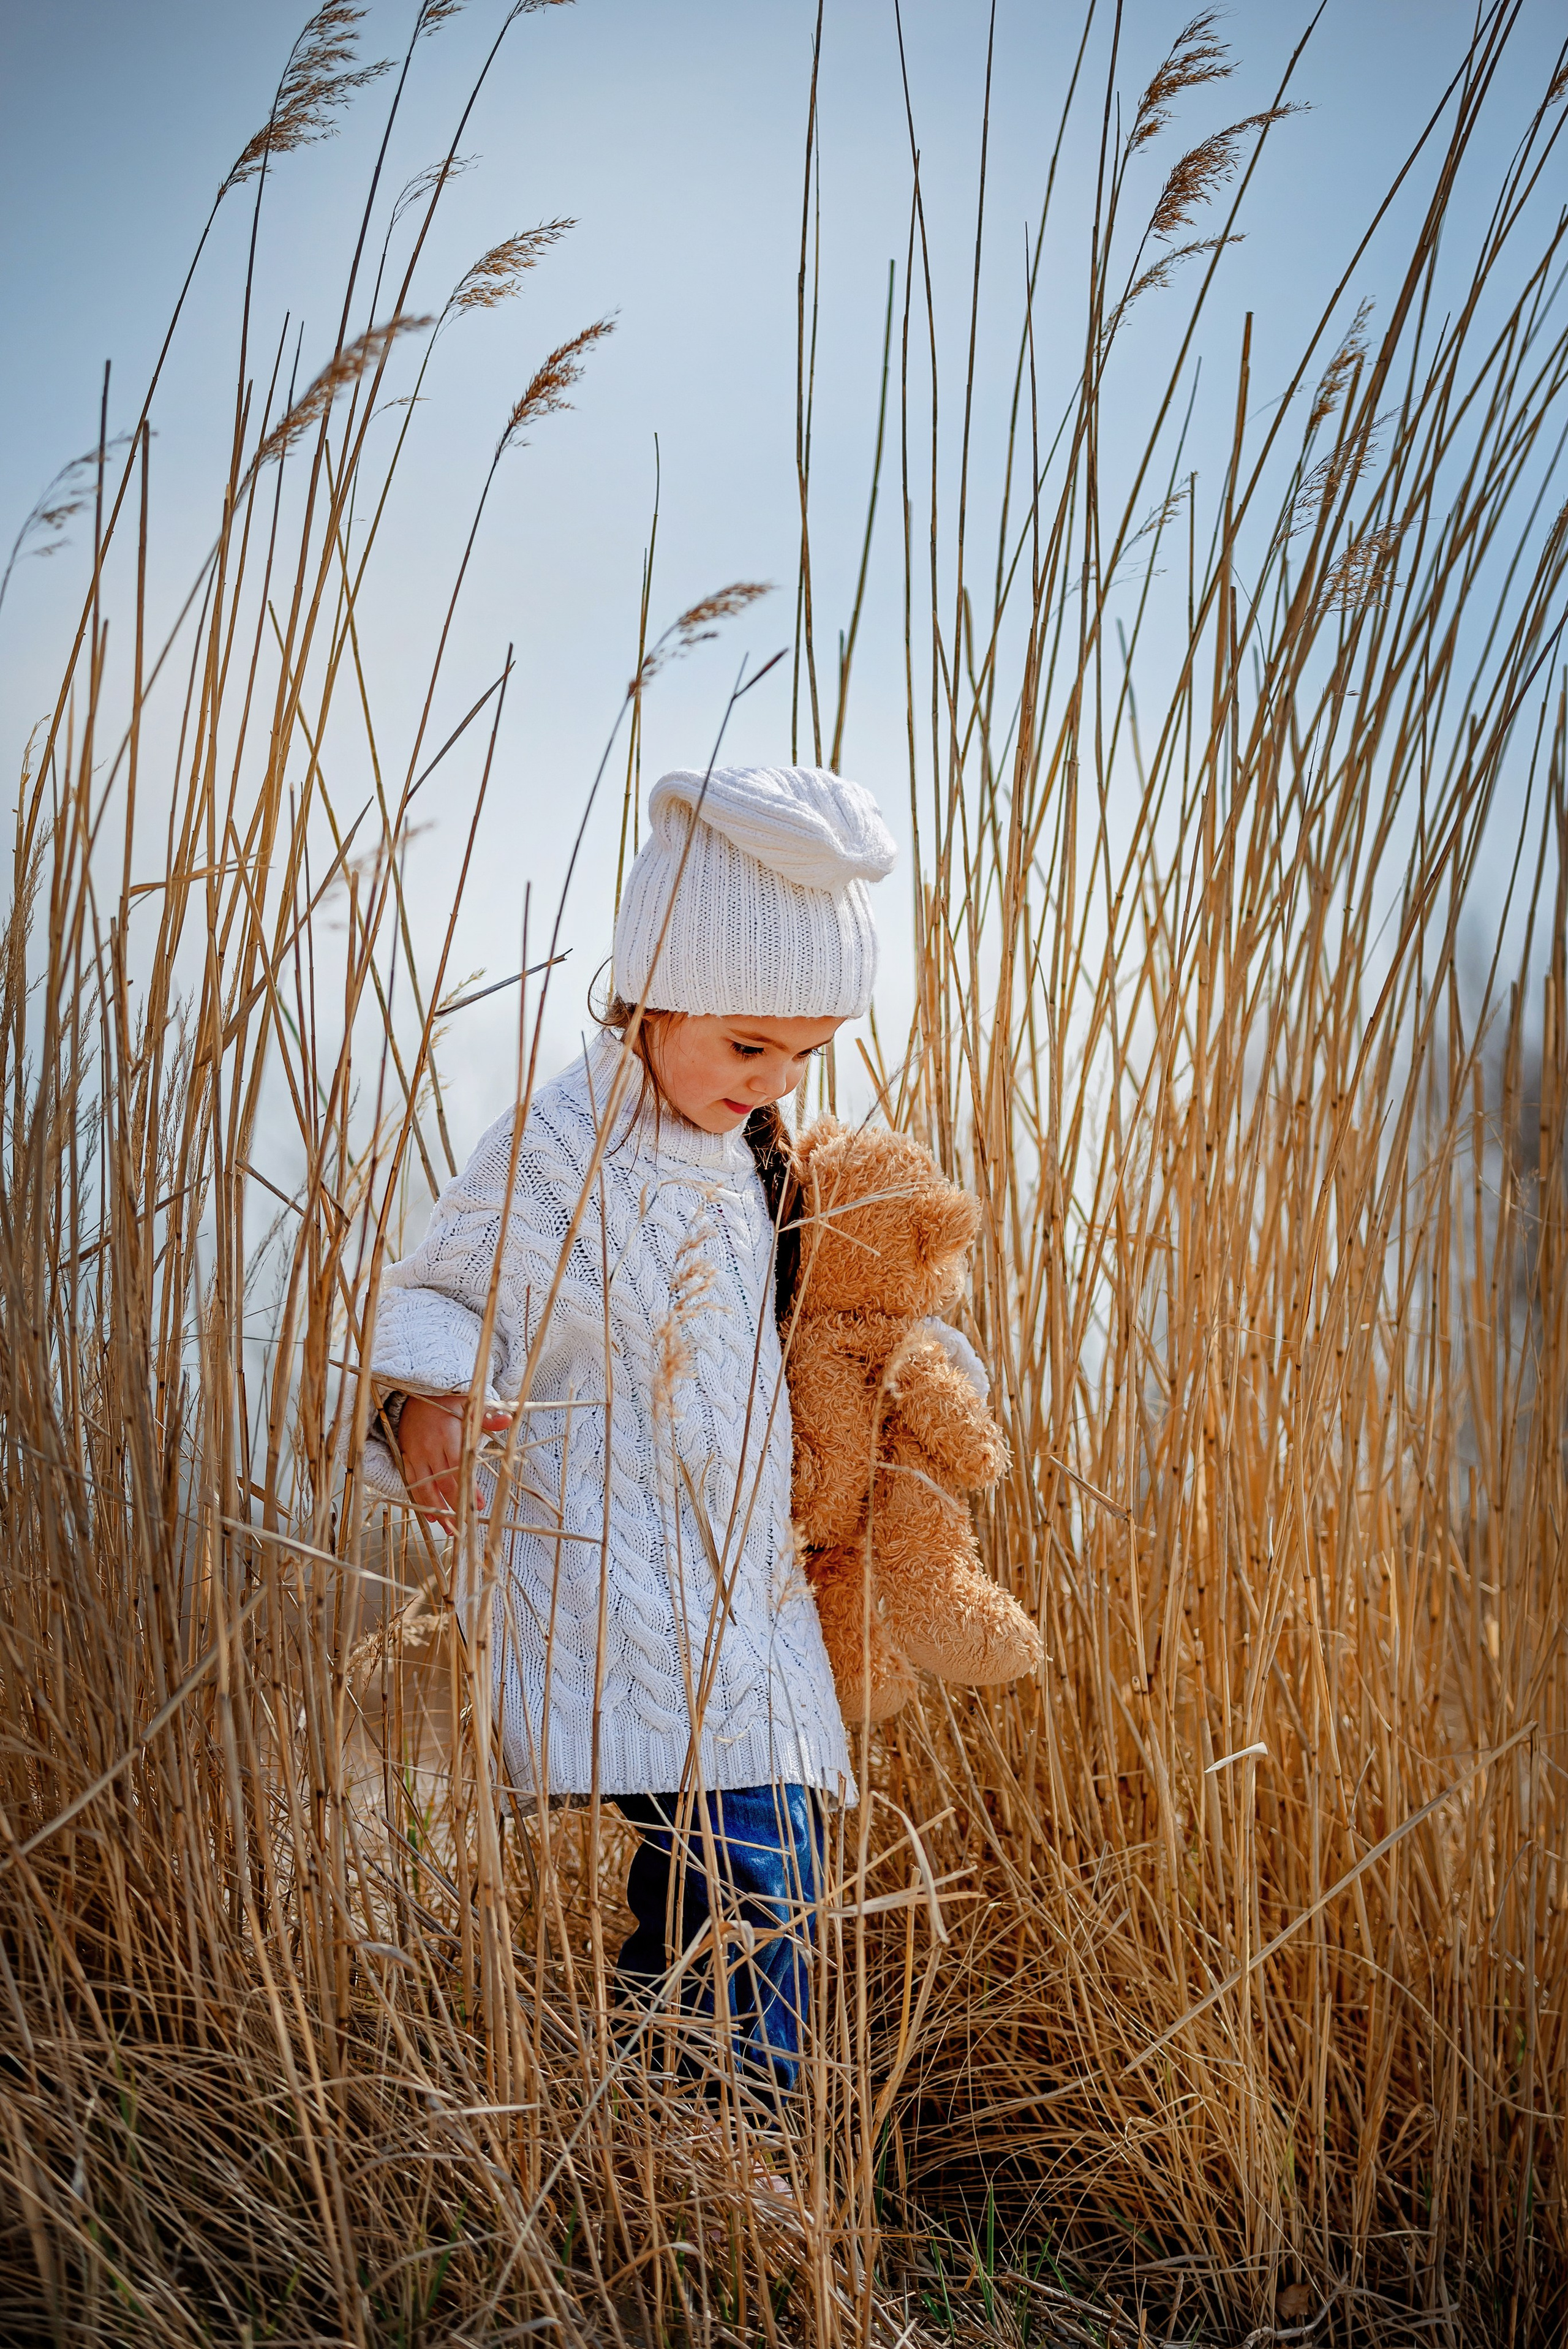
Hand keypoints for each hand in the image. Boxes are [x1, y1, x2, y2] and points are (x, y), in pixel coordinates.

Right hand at [396, 1392, 513, 1534]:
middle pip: (443, 1481)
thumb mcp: (469, 1405)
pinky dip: (420, 1500)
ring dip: (437, 1509)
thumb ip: (487, 1417)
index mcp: (449, 1434)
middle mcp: (431, 1446)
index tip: (478, 1505)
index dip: (469, 1487)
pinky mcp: (407, 1456)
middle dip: (455, 1504)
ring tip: (448, 1529)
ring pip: (426, 1486)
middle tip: (466, 1524)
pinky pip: (412, 1482)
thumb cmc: (448, 1402)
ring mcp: (417, 1453)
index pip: (460, 1466)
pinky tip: (429, 1515)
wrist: (415, 1393)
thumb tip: (507, 1420)